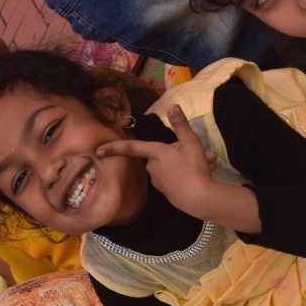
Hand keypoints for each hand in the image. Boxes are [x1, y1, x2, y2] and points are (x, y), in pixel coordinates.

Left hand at [97, 106, 231, 223]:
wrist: (199, 199)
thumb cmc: (193, 168)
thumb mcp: (190, 142)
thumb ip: (181, 124)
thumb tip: (172, 106)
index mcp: (155, 153)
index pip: (131, 147)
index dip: (114, 147)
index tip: (98, 150)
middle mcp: (153, 167)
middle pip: (163, 153)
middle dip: (182, 152)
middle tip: (202, 154)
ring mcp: (159, 181)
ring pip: (174, 165)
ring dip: (189, 162)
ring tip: (207, 164)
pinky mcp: (167, 192)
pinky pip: (177, 177)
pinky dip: (189, 173)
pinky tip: (204, 174)